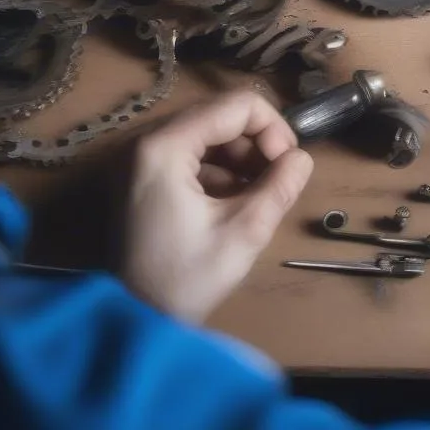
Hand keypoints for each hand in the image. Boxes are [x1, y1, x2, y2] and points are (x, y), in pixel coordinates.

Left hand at [122, 90, 312, 322]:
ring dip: (240, 156)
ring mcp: (139, 157)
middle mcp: (146, 139)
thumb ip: (279, 188)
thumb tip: (303, 159)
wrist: (126, 324)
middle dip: (257, 142)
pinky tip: (234, 200)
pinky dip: (218, 168)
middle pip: (220, 115)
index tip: (289, 165)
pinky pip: (189, 153)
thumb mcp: (242, 235)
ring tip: (260, 193)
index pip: (236, 105)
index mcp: (165, 146)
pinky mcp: (139, 175)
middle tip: (278, 180)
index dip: (273, 128)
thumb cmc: (181, 282)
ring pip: (207, 133)